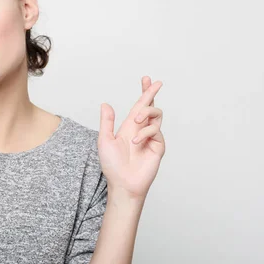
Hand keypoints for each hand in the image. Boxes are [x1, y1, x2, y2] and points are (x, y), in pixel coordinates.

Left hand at [98, 76, 165, 199]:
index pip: (138, 106)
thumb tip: (105, 104)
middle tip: (155, 83)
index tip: (147, 79)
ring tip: (135, 121)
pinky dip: (145, 133)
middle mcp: (141, 129)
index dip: (144, 92)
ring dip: (146, 113)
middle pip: (151, 106)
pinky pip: (156, 131)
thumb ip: (107, 122)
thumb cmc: (112, 165)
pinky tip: (136, 142)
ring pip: (156, 115)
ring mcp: (151, 137)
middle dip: (152, 93)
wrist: (122, 183)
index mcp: (129, 126)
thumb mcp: (104, 140)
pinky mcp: (158, 146)